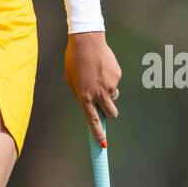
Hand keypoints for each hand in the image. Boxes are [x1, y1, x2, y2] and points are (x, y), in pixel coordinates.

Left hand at [64, 32, 121, 147]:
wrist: (87, 41)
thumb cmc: (74, 60)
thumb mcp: (71, 80)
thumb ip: (80, 94)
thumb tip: (90, 104)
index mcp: (84, 96)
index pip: (93, 120)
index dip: (98, 134)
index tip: (104, 145)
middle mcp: (98, 93)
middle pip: (111, 114)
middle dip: (110, 114)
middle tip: (106, 108)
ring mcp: (110, 85)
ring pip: (114, 97)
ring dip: (108, 93)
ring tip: (97, 77)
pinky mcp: (117, 76)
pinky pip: (115, 83)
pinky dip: (109, 79)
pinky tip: (101, 67)